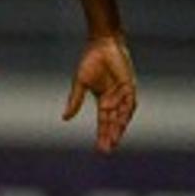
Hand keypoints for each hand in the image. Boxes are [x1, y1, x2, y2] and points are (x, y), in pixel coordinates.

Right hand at [64, 34, 136, 153]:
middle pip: (112, 122)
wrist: (102, 45)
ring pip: (121, 116)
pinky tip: (121, 124)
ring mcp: (123, 93)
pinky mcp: (129, 86)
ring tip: (114, 141)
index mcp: (104, 99)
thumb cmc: (91, 61)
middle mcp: (115, 99)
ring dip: (118, 128)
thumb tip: (65, 118)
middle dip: (110, 136)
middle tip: (106, 150)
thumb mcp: (80, 83)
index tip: (100, 149)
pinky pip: (128, 103)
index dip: (102, 134)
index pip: (103, 121)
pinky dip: (125, 114)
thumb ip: (75, 101)